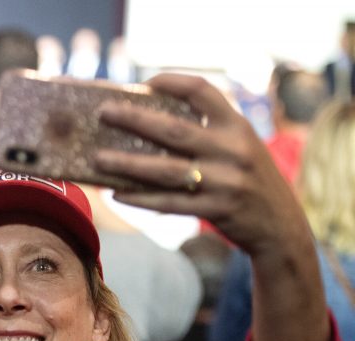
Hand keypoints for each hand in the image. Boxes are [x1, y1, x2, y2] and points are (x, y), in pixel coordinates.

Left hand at [95, 73, 330, 340]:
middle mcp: (232, 150)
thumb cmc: (246, 177)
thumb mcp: (238, 146)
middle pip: (174, 130)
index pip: (203, 92)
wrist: (279, 222)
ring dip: (127, 165)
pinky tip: (117, 194)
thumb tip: (144, 122)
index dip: (173, 82)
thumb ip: (206, 132)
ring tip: (97, 159)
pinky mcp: (215, 209)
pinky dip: (141, 198)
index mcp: (237, 126)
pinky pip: (169, 203)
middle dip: (134, 120)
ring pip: (165, 170)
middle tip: (104, 113)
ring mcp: (224, 181)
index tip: (145, 82)